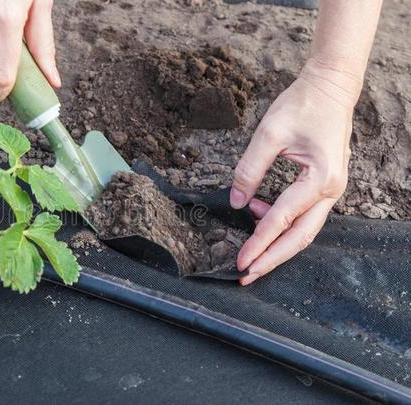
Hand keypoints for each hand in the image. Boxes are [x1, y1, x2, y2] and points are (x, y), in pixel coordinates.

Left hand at [230, 58, 361, 284]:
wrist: (330, 86)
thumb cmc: (303, 104)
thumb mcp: (269, 134)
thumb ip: (249, 170)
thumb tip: (236, 203)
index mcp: (321, 180)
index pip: (281, 220)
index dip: (258, 243)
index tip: (240, 261)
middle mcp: (331, 191)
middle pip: (300, 237)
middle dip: (272, 258)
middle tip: (247, 275)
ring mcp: (330, 189)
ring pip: (303, 229)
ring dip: (276, 243)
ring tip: (249, 249)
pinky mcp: (323, 185)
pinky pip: (302, 213)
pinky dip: (280, 221)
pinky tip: (258, 212)